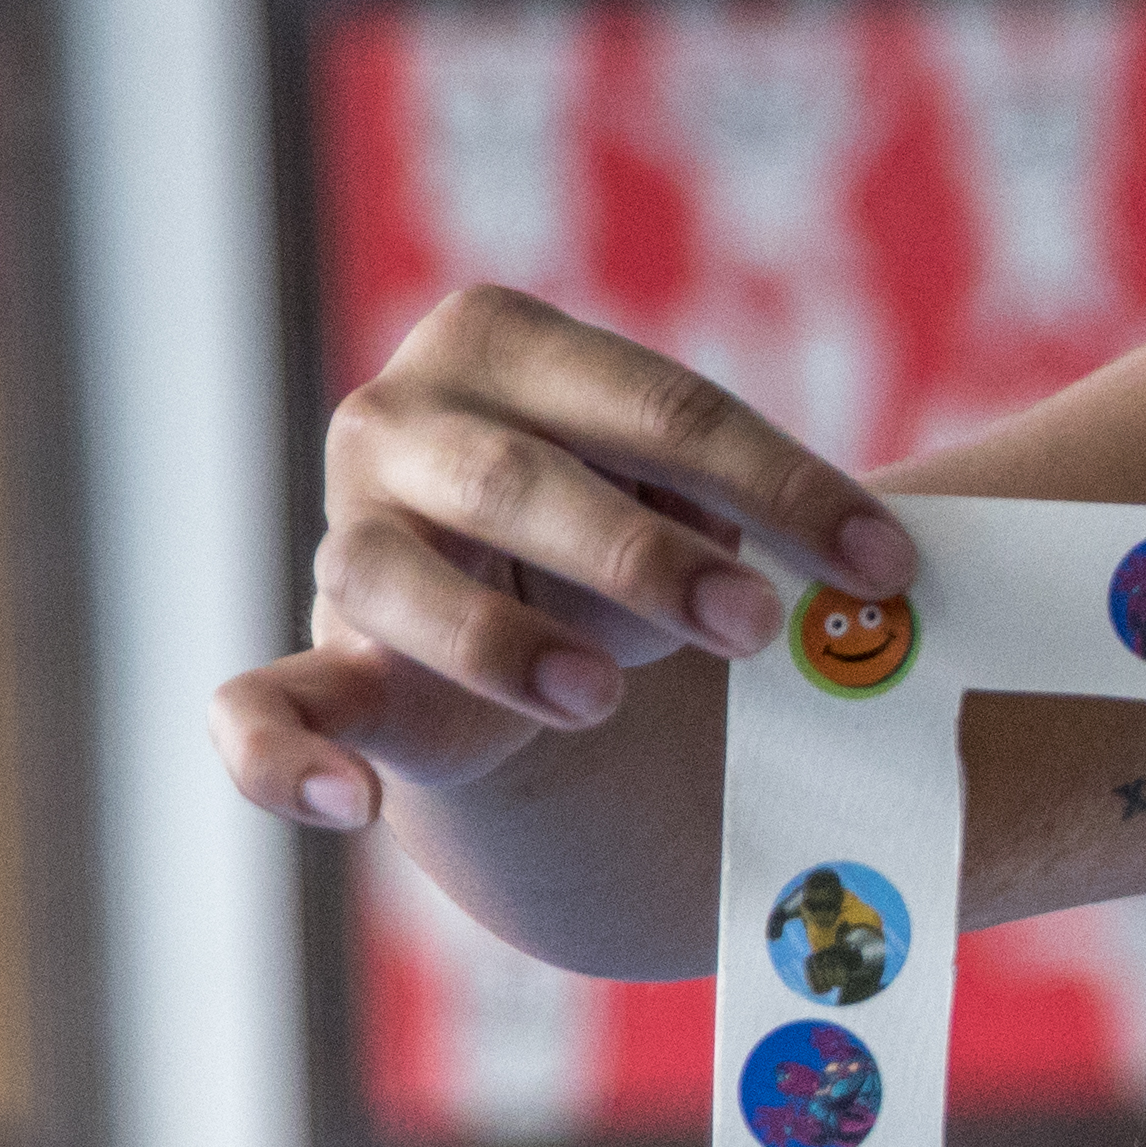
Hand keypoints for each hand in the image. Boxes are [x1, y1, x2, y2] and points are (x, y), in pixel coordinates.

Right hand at [209, 283, 911, 830]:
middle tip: (760, 627)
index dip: (783, 489)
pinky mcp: (320, 660)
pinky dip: (283, 759)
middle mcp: (400, 422)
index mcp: (511, 344)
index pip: (663, 408)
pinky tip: (352, 802)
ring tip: (604, 695)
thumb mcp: (693, 500)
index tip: (887, 565)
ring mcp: (344, 538)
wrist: (525, 620)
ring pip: (395, 580)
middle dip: (645, 557)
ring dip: (502, 642)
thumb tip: (883, 588)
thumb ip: (759, 522)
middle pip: (520, 479)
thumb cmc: (632, 532)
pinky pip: (259, 708)